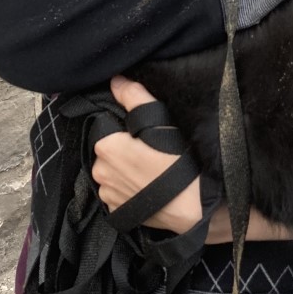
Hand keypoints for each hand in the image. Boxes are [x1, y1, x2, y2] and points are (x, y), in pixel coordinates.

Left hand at [93, 78, 292, 242]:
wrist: (192, 205)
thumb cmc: (178, 160)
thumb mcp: (159, 120)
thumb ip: (134, 96)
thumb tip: (116, 80)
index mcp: (105, 146)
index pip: (108, 128)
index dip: (126, 130)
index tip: (144, 135)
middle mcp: (100, 172)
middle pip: (110, 152)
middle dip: (124, 149)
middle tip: (152, 151)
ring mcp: (108, 195)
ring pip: (113, 173)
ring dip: (125, 171)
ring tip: (152, 170)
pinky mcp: (117, 213)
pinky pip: (119, 193)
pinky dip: (129, 189)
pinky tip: (148, 187)